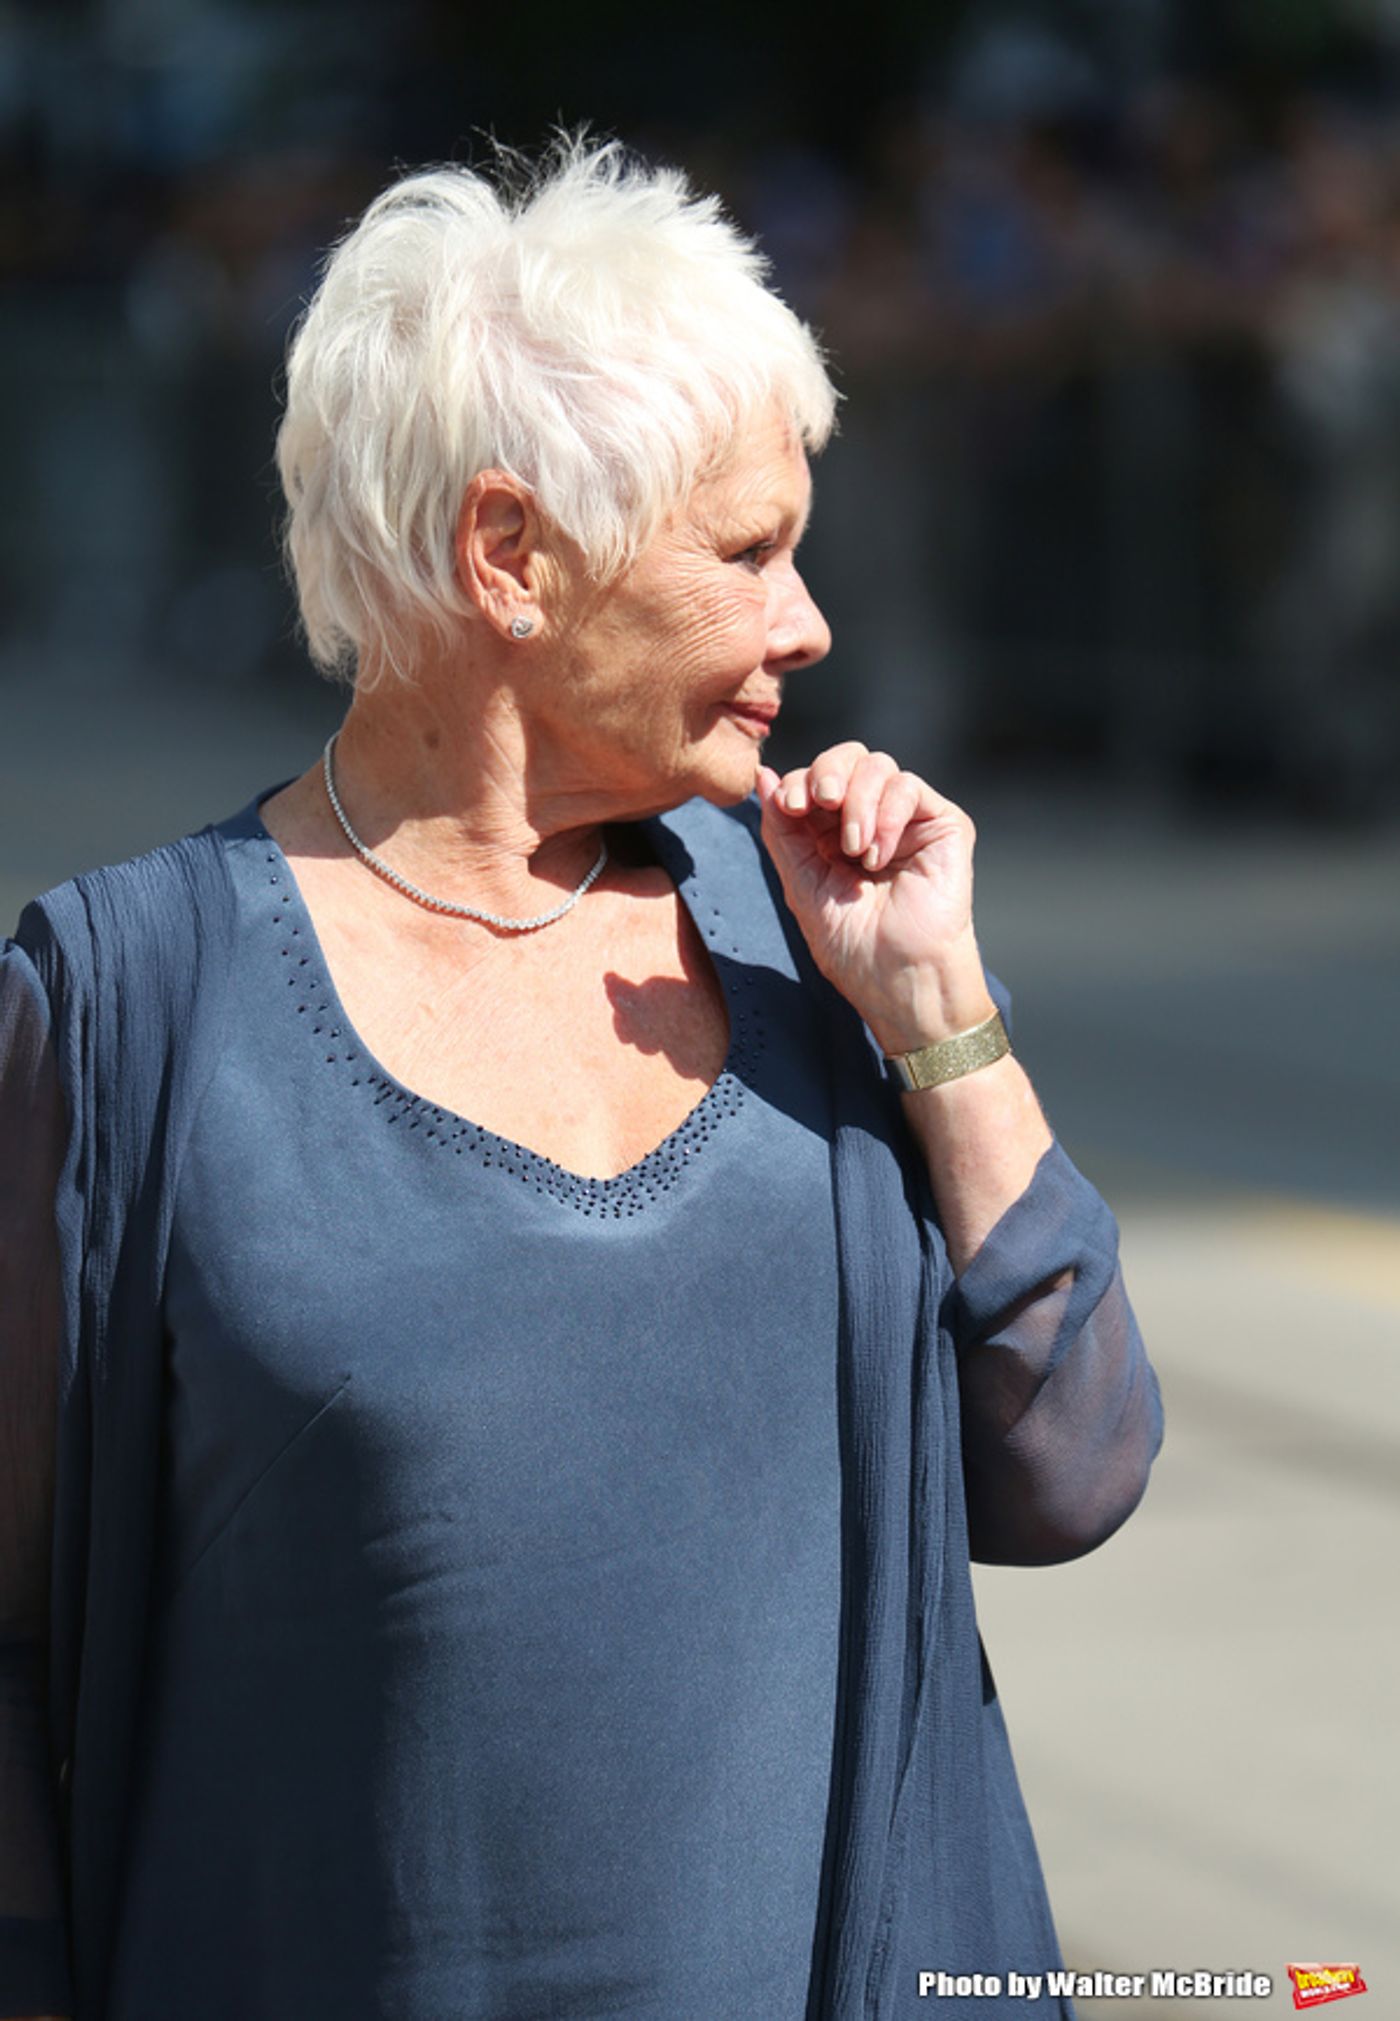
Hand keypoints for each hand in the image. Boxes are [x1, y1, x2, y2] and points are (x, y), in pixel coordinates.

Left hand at [755, 744, 995, 1052]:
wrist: (898, 979)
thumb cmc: (852, 947)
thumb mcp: (801, 883)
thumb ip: (782, 830)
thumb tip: (764, 776)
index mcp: (833, 833)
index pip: (816, 778)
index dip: (800, 781)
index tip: (792, 806)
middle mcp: (872, 820)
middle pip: (849, 757)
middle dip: (827, 772)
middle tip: (820, 803)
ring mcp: (908, 821)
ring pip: (879, 766)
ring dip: (857, 801)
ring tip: (854, 850)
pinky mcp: (943, 825)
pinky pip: (909, 787)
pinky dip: (887, 815)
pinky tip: (878, 856)